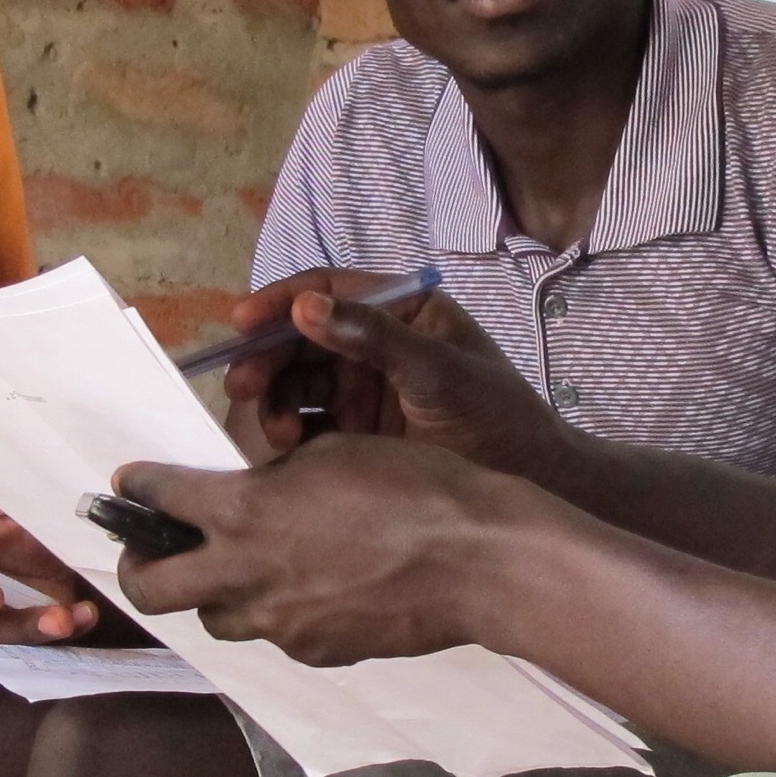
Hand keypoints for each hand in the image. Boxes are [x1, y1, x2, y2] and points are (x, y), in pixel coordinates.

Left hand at [110, 437, 536, 665]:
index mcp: (243, 511)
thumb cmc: (413, 487)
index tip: (128, 485)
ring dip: (215, 592)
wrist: (476, 560)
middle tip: (150, 550)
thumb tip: (251, 489)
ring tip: (246, 569)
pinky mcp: (313, 653)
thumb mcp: (332, 454)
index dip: (135, 489)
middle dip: (137, 566)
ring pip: (215, 617)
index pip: (158, 499)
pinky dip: (278, 612)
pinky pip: (275, 634)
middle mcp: (245, 574)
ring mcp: (278, 624)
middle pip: (149, 588)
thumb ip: (274, 478)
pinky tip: (315, 589)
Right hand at [221, 271, 574, 481]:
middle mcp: (376, 342)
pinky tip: (288, 451)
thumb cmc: (498, 417)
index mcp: (402, 309)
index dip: (281, 301)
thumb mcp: (439, 373)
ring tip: (280, 434)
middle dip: (268, 360)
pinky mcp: (357, 433)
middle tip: (242, 387)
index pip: (329, 290)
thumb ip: (375, 338)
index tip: (243, 322)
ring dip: (277, 402)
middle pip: (301, 338)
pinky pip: (308, 424)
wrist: (532, 486)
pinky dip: (290, 434)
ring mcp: (364, 388)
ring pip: (298, 383)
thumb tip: (308, 306)